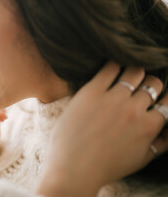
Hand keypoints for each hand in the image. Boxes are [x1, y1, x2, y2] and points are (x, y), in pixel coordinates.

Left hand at [36, 62, 167, 196]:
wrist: (73, 167)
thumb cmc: (106, 167)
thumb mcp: (141, 159)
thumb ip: (160, 143)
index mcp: (149, 126)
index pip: (167, 101)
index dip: (161, 98)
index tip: (154, 97)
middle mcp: (134, 109)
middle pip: (152, 84)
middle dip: (149, 84)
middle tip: (139, 87)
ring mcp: (112, 98)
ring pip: (134, 72)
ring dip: (135, 72)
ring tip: (128, 76)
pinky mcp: (91, 92)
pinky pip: (109, 68)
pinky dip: (115, 64)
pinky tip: (113, 67)